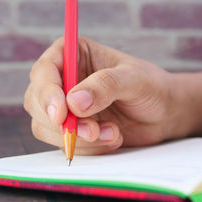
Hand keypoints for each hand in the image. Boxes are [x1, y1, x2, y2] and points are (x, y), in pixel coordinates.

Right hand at [24, 37, 178, 154]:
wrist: (164, 113)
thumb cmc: (152, 86)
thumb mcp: (134, 79)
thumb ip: (106, 85)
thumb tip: (73, 103)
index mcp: (74, 54)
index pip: (44, 70)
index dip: (46, 93)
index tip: (61, 114)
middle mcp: (64, 79)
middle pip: (36, 101)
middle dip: (61, 122)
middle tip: (92, 131)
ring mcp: (65, 106)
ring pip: (45, 127)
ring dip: (78, 137)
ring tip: (112, 133)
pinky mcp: (72, 129)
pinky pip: (64, 144)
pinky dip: (88, 148)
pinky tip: (112, 138)